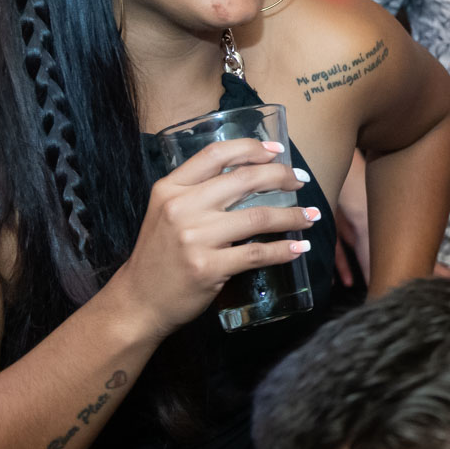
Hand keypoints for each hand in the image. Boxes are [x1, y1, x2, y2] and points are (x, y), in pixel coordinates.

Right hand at [109, 139, 316, 340]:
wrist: (139, 301)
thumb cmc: (159, 255)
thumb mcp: (167, 213)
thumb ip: (197, 192)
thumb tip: (249, 174)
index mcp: (170, 188)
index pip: (215, 154)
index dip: (251, 147)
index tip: (276, 150)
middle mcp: (181, 208)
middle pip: (245, 179)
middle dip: (282, 176)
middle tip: (301, 181)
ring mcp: (195, 238)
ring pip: (259, 216)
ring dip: (293, 215)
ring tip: (311, 216)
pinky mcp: (208, 267)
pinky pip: (258, 254)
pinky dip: (284, 250)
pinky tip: (299, 248)